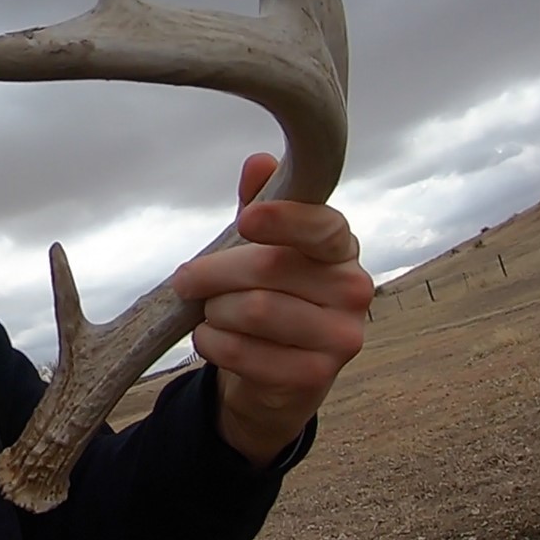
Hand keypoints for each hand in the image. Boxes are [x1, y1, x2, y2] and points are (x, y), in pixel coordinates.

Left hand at [170, 152, 372, 466]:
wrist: (280, 373)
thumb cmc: (270, 294)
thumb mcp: (262, 246)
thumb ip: (261, 203)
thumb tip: (259, 162)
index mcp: (341, 247)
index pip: (321, 226)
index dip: (283, 219)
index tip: (245, 220)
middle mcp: (354, 289)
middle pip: (268, 270)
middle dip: (212, 273)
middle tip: (185, 280)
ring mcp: (342, 337)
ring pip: (254, 312)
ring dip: (214, 311)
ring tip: (209, 312)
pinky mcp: (317, 376)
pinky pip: (244, 353)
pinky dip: (212, 343)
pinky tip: (210, 338)